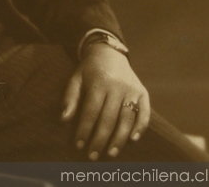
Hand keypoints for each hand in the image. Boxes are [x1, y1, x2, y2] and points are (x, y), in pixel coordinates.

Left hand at [61, 44, 149, 159]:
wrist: (109, 51)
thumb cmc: (89, 70)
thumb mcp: (76, 78)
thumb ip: (70, 97)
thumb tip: (63, 119)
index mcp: (99, 81)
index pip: (91, 111)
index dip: (85, 130)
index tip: (78, 145)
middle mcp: (117, 85)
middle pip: (109, 118)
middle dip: (100, 139)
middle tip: (92, 156)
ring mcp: (131, 89)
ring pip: (127, 118)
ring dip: (119, 139)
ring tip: (110, 153)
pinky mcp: (143, 92)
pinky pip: (144, 112)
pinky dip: (140, 127)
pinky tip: (133, 140)